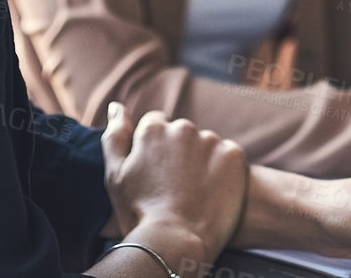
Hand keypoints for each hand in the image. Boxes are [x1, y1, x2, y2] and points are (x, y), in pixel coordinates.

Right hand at [100, 103, 247, 268]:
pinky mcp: (235, 155)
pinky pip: (228, 157)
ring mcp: (211, 140)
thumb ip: (115, 135)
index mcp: (154, 129)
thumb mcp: (116, 174)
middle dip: (179, 154)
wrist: (175, 243)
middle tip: (174, 187)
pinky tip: (213, 193)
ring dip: (201, 161)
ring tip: (194, 194)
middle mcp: (184, 127)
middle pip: (182, 134)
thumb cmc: (139, 213)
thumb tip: (117, 106)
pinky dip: (223, 171)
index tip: (156, 175)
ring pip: (206, 146)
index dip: (154, 151)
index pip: (155, 126)